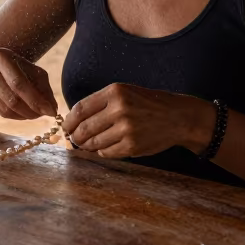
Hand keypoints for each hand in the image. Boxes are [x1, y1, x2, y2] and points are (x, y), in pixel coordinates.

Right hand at [0, 48, 58, 119]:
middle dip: (32, 109)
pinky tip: (25, 113)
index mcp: (1, 56)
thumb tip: (52, 108)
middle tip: (45, 114)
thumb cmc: (16, 70)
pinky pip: (3, 113)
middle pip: (13, 98)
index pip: (19, 83)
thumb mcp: (31, 70)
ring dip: (26, 114)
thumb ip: (43, 87)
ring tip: (37, 114)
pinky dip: (18, 116)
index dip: (36, 99)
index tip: (52, 111)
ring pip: (8, 108)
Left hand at [62, 83, 213, 157]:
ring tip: (88, 144)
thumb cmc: (148, 104)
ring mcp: (126, 129)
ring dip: (87, 145)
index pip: (80, 108)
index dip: (69, 121)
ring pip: (94, 142)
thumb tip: (74, 120)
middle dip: (75, 136)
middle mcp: (119, 109)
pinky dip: (102, 151)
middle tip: (75, 139)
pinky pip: (107, 152)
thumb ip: (101, 103)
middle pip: (84, 128)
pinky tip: (105, 147)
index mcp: (115, 92)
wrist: (178, 117)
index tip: (66, 127)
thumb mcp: (125, 92)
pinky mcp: (132, 146)